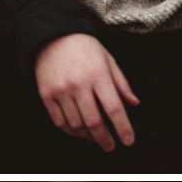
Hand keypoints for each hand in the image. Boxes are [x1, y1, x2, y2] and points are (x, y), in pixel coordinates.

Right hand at [34, 32, 137, 150]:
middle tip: (110, 146)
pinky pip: (60, 121)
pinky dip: (71, 131)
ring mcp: (61, 91)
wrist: (53, 35)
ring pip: (76, 124)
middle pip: (94, 121)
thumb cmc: (84, 48)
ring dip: (88, 136)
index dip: (122, 128)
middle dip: (105, 138)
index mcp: (98, 75)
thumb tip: (134, 103)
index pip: (114, 108)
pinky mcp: (47, 95)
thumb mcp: (108, 60)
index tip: (128, 140)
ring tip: (96, 137)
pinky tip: (79, 132)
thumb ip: (122, 83)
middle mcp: (79, 84)